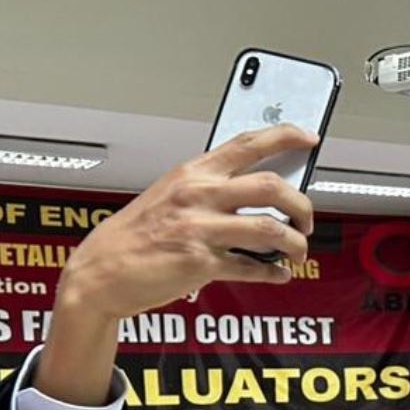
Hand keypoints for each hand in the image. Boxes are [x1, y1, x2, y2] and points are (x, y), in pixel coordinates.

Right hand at [56, 125, 314, 318]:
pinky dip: (273, 273)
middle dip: (302, 205)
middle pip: (272, 186)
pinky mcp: (201, 263)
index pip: (248, 143)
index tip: (309, 138)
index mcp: (193, 173)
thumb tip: (252, 193)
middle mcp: (199, 195)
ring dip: (295, 243)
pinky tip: (279, 274)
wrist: (101, 271)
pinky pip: (252, 267)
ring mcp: (201, 229)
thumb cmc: (133, 235)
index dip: (285, 135)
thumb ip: (208, 190)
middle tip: (305, 220)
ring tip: (298, 251)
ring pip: (271, 229)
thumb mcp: (168, 195)